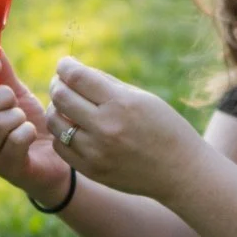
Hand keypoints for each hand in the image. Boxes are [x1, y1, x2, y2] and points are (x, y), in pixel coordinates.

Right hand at [0, 54, 71, 205]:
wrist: (52, 156)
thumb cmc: (27, 123)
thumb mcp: (15, 94)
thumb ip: (3, 73)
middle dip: (0, 97)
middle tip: (14, 100)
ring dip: (18, 116)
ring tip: (23, 121)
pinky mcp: (4, 168)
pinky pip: (16, 139)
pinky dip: (29, 131)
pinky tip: (31, 137)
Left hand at [44, 57, 205, 201]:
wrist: (180, 171)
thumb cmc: (165, 128)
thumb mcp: (142, 98)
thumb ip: (107, 84)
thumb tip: (75, 72)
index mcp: (121, 104)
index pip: (77, 77)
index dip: (65, 66)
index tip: (66, 64)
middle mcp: (106, 127)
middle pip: (61, 97)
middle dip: (58, 84)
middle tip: (62, 83)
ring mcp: (96, 152)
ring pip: (55, 123)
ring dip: (56, 109)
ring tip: (66, 106)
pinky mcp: (92, 170)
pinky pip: (61, 146)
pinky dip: (62, 134)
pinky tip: (73, 128)